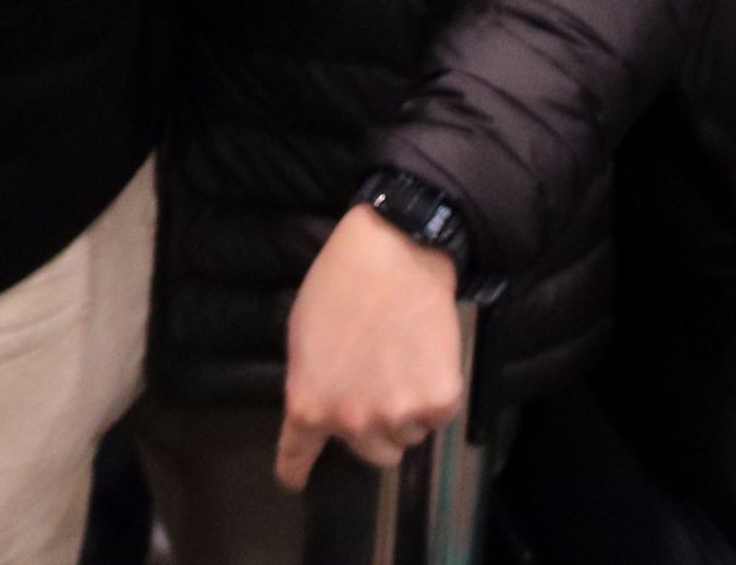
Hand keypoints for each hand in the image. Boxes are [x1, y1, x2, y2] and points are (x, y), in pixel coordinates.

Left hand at [276, 205, 468, 490]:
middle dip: (375, 426)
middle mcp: (352, 422)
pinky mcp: (439, 403)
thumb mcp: (302, 336)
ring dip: (407, 411)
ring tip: (402, 360)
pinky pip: (437, 417)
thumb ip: (310, 383)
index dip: (296, 471)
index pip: (298, 455)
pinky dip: (435, 395)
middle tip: (378, 380)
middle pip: (371, 453)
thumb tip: (321, 410)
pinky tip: (425, 355)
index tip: (295, 480)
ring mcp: (397, 416)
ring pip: (407, 436)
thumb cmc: (339, 285)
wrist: (394, 254)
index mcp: (310, 405)